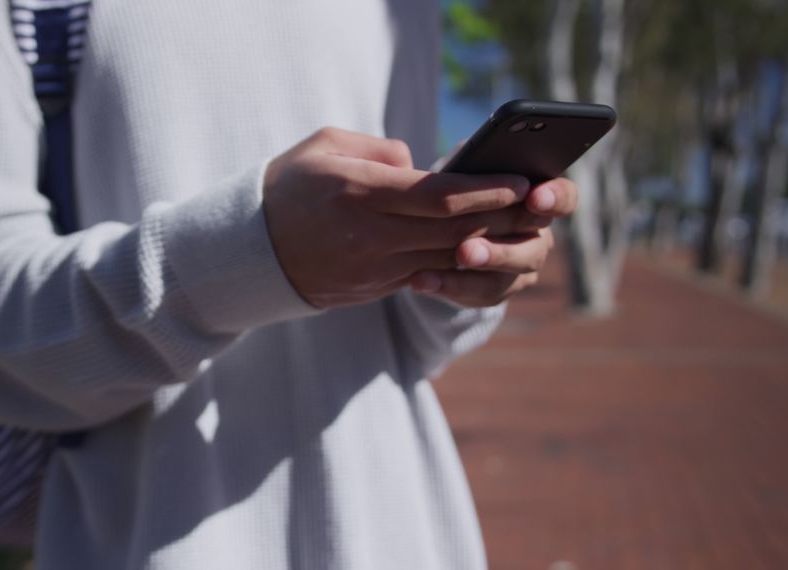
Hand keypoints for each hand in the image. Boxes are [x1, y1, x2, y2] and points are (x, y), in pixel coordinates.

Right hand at [262, 127, 544, 308]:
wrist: (248, 250)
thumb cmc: (288, 186)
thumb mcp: (324, 146)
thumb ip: (379, 150)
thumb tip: (419, 165)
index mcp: (359, 192)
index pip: (440, 195)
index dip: (486, 190)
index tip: (519, 181)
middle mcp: (370, 234)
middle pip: (454, 230)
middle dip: (503, 217)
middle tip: (540, 204)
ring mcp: (372, 268)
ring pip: (446, 258)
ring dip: (489, 244)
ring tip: (521, 227)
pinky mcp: (372, 288)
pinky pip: (425, 275)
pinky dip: (455, 263)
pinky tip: (479, 249)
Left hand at [408, 177, 577, 306]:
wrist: (443, 228)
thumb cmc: (460, 188)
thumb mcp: (463, 169)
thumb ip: (463, 161)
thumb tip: (418, 148)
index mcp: (540, 199)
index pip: (564, 198)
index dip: (554, 198)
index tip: (534, 198)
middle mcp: (537, 236)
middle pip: (533, 248)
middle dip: (499, 250)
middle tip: (466, 250)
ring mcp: (520, 268)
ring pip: (506, 276)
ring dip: (476, 269)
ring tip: (450, 262)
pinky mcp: (494, 291)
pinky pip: (477, 294)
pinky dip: (448, 287)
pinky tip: (421, 281)